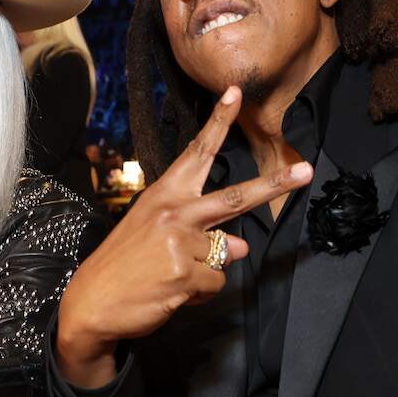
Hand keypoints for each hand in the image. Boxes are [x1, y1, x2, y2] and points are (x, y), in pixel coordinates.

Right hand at [57, 86, 313, 386]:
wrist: (92, 303)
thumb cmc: (123, 265)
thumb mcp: (156, 237)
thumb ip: (199, 234)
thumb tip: (240, 246)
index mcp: (164, 194)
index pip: (196, 153)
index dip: (218, 123)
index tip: (236, 93)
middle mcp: (174, 212)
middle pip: (234, 197)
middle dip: (274, 185)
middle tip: (306, 170)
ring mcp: (180, 243)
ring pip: (225, 255)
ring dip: (205, 271)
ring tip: (169, 276)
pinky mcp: (185, 274)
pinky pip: (215, 283)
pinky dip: (200, 293)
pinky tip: (171, 292)